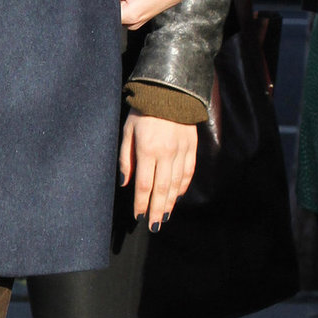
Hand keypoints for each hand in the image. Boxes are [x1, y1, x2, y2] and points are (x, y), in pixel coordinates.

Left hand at [119, 111, 197, 229]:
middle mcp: (166, 153)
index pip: (143, 185)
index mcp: (147, 150)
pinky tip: (177, 196)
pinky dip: (183, 186)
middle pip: (161, 189)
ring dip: (170, 203)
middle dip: (157, 210)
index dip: (141, 203)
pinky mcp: (191, 147)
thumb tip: (125, 184)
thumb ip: (126, 158)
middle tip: (154, 226)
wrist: (170, 91)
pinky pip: (188, 172)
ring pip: (176, 184)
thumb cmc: (143, 111)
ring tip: (165, 217)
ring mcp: (181, 151)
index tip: (138, 216)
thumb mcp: (128, 131)